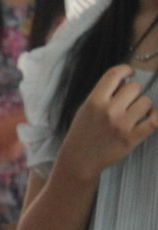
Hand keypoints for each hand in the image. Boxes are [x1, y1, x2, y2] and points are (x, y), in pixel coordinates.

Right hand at [58, 65, 157, 181]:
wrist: (79, 159)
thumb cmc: (82, 133)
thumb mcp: (85, 110)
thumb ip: (103, 95)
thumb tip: (126, 81)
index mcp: (94, 101)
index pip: (114, 74)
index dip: (126, 69)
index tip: (130, 73)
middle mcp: (109, 111)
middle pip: (134, 87)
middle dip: (133, 93)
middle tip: (128, 102)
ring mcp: (121, 125)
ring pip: (146, 102)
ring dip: (143, 106)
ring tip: (135, 114)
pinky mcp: (132, 138)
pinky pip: (154, 121)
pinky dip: (156, 116)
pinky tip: (151, 117)